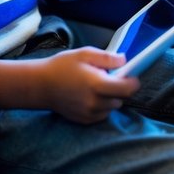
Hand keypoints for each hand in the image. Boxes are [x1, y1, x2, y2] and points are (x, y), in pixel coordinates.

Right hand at [0, 47, 140, 123]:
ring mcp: (90, 113)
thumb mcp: (84, 54)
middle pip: (121, 99)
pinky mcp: (84, 120)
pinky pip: (102, 115)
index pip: (127, 89)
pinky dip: (101, 106)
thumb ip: (107, 58)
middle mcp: (95, 102)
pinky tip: (90, 96)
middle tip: (108, 78)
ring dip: (111, 98)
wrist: (40, 85)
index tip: (131, 76)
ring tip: (97, 87)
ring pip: (112, 108)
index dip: (133, 82)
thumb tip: (124, 61)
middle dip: (120, 89)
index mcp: (97, 85)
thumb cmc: (62, 66)